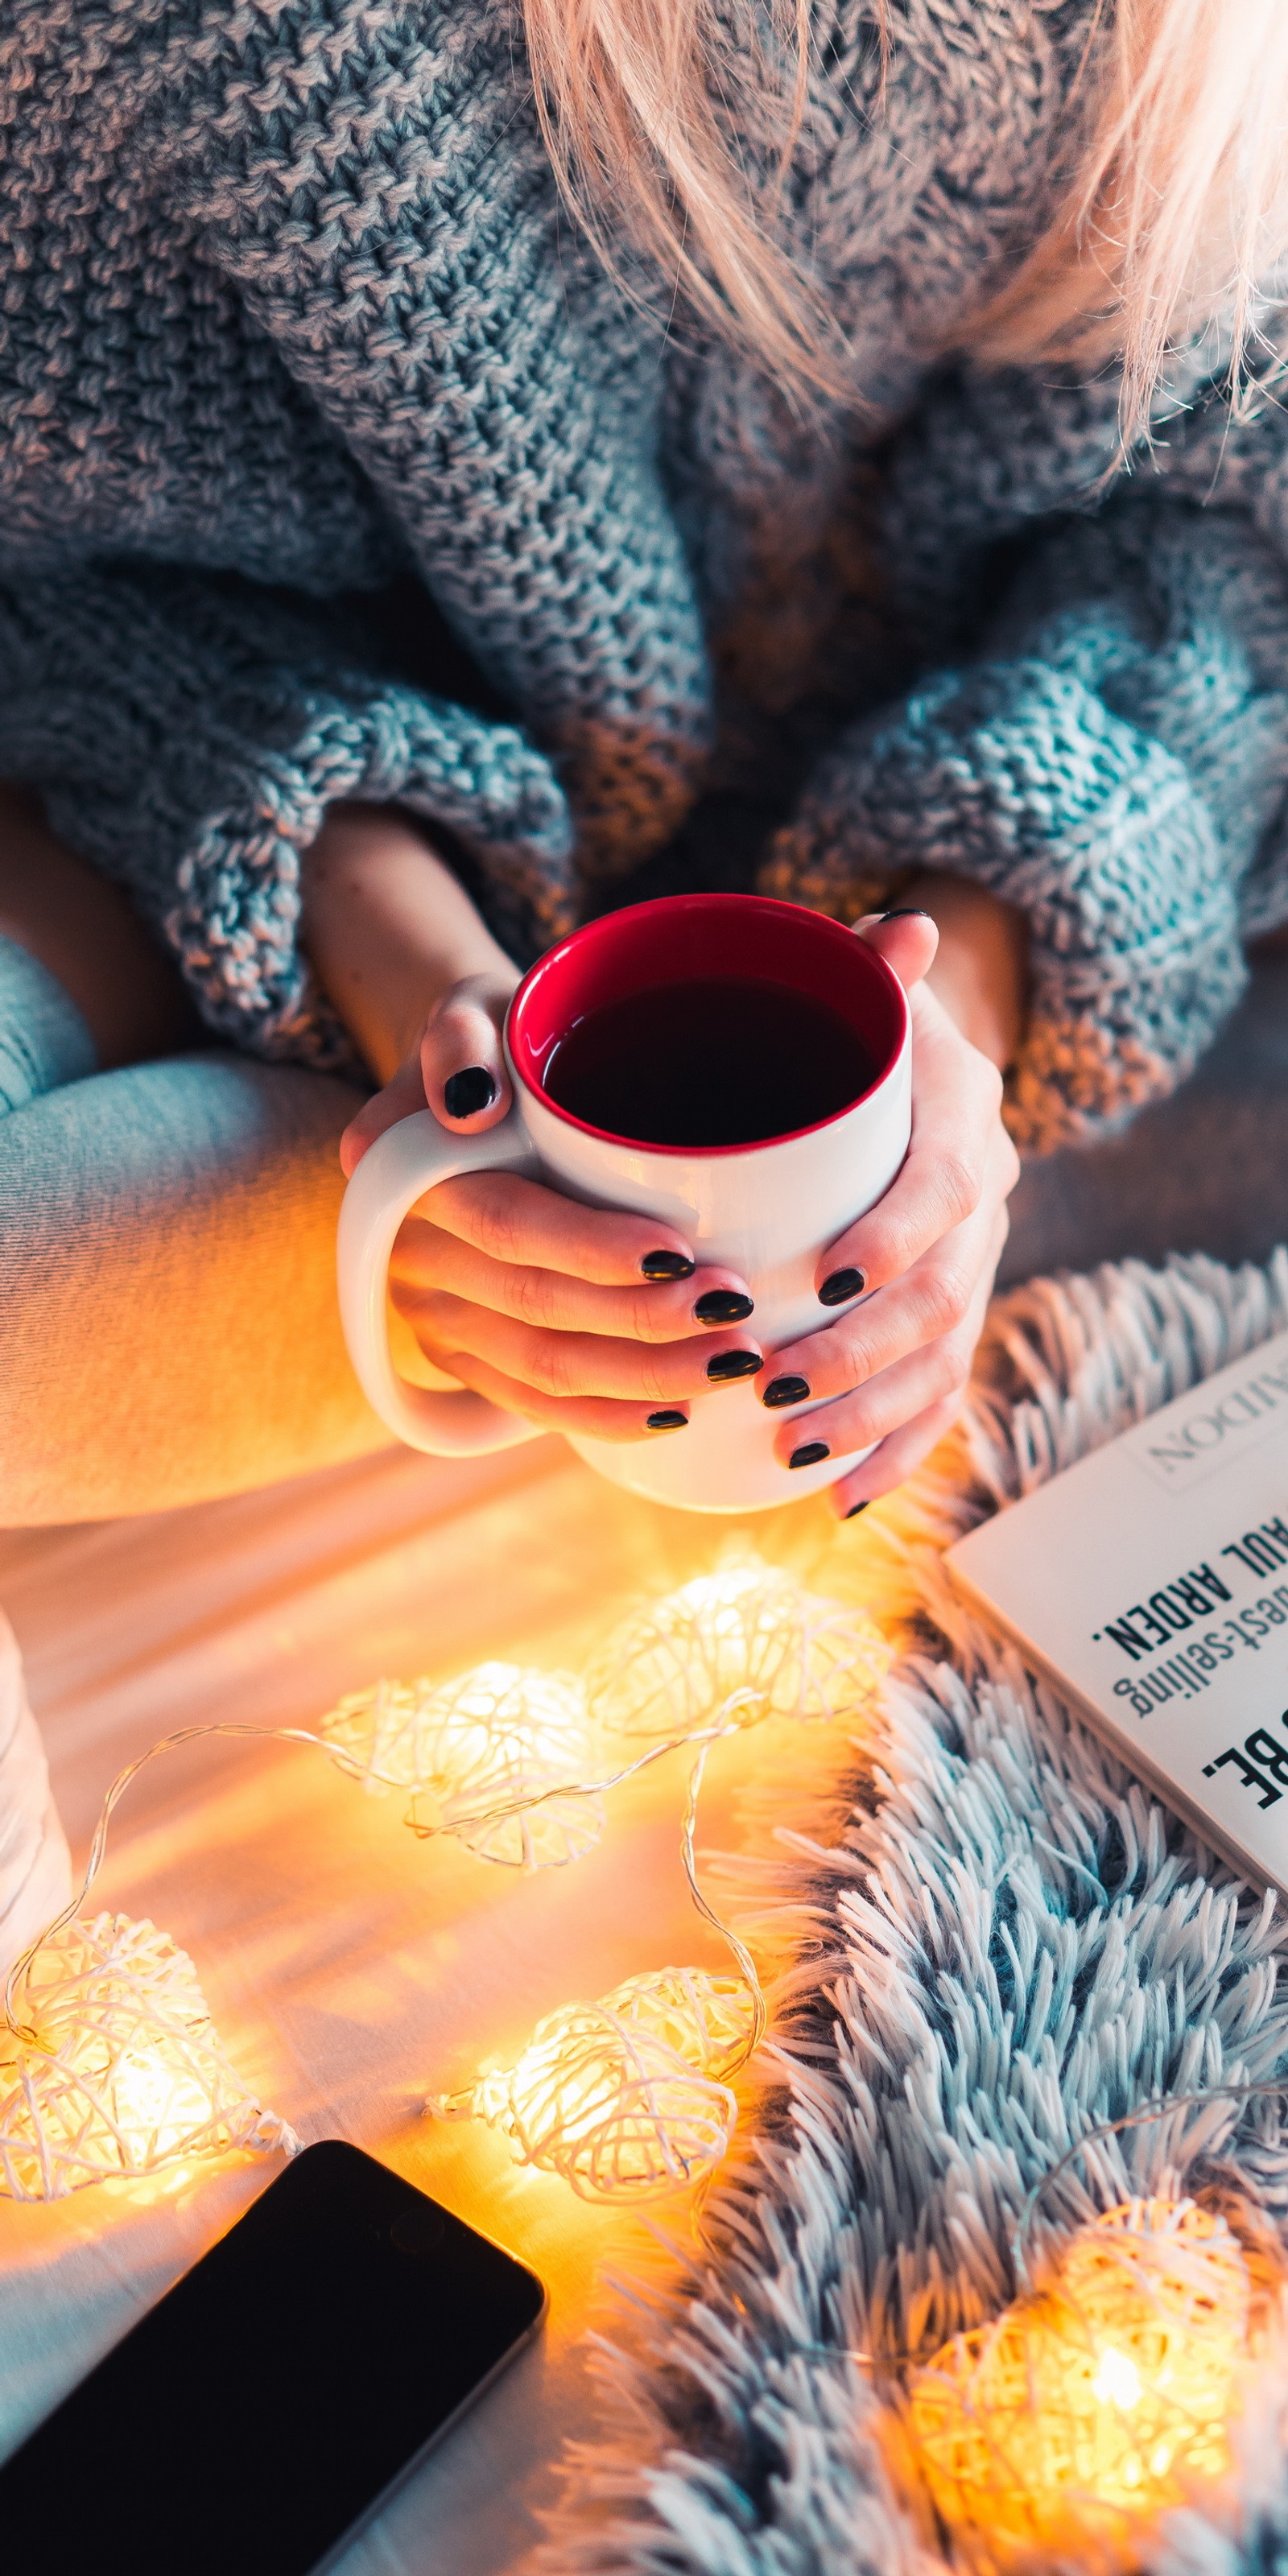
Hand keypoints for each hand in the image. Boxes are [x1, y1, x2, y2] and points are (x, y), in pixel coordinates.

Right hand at [317, 816, 766, 1443]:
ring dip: (643, 1381)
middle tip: (741, 1313)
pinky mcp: (465, 1354)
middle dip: (643, 1327)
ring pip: (541, 1372)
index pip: (508, 1217)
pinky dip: (610, 1417)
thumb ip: (741, 955)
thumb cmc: (551, 1028)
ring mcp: (436, 1306)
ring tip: (739, 1365)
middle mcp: (416, 1236)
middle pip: (534, 1306)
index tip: (684, 1250)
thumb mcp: (582, 980)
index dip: (593, 1248)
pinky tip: (685, 1415)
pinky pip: (533, 1408)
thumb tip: (907, 932)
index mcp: (425, 1144)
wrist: (471, 1090)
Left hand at [763, 904, 1021, 1516]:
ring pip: (941, 1363)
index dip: (897, 1235)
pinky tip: (841, 1496)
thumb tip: (903, 932)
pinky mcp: (943, 1321)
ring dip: (869, 1416)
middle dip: (861, 1354)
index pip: (949, 1186)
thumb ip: (867, 966)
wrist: (900, 1067)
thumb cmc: (853, 1027)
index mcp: (966, 1121)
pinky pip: (936, 1400)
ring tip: (791, 1448)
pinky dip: (894, 1452)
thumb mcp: (857, 985)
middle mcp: (984, 1206)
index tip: (826, 1276)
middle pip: (943, 1297)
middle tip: (773, 1385)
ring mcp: (969, 1270)